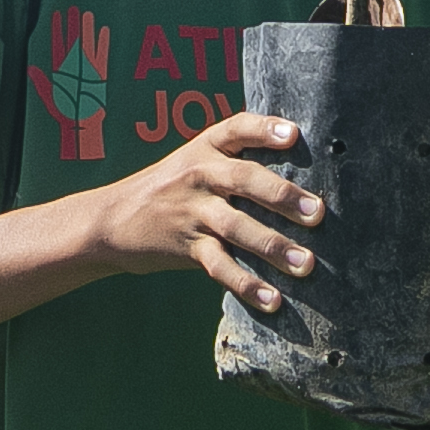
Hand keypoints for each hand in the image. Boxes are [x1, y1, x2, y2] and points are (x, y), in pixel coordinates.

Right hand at [79, 109, 325, 312]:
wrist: (112, 220)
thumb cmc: (171, 189)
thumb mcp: (195, 161)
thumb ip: (237, 164)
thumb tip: (302, 184)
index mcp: (206, 148)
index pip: (237, 128)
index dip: (266, 129)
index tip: (295, 136)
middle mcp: (199, 174)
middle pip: (244, 179)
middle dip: (282, 196)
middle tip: (317, 214)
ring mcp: (191, 211)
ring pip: (236, 227)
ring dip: (274, 247)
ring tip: (306, 264)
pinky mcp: (186, 246)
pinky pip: (220, 266)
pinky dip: (247, 285)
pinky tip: (272, 300)